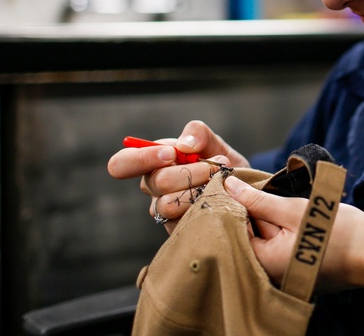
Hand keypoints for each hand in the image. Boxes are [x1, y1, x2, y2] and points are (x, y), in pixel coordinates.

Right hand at [107, 119, 250, 231]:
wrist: (242, 188)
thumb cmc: (221, 162)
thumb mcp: (213, 142)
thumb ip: (198, 133)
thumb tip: (183, 145)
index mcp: (152, 162)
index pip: (121, 164)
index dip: (140, 158)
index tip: (170, 154)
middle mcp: (153, 188)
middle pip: (156, 182)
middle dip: (189, 172)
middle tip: (214, 165)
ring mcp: (164, 211)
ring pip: (168, 204)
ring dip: (198, 190)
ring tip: (219, 180)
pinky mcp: (178, 229)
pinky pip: (184, 221)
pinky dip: (204, 206)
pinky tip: (219, 197)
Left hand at [224, 175, 363, 292]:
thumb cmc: (341, 233)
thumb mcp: (294, 210)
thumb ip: (258, 200)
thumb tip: (228, 185)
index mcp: (264, 264)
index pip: (233, 232)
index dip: (233, 206)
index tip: (235, 184)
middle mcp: (269, 275)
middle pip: (247, 237)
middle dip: (251, 211)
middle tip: (257, 186)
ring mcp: (283, 275)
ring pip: (264, 240)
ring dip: (268, 219)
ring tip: (277, 198)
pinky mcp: (296, 270)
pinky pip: (278, 247)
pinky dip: (280, 230)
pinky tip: (289, 214)